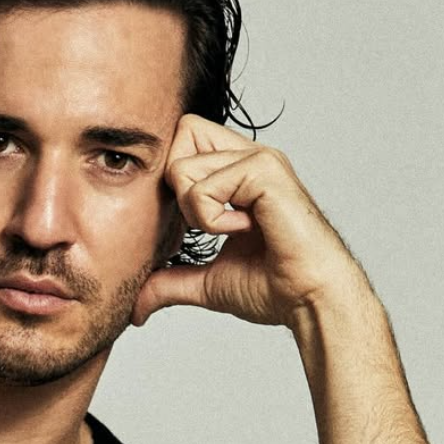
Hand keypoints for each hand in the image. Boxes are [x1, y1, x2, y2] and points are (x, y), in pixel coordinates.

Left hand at [131, 115, 372, 330]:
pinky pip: (204, 188)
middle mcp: (248, 156)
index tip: (192, 224)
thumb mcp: (206, 283)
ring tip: (233, 230)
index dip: (172, 179)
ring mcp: (258, 159)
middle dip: (177, 189)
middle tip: (208, 225)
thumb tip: (135, 307)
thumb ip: (169, 283)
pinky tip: (246, 230)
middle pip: (179, 136)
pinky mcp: (265, 170)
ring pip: (183, 165)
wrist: (308, 300)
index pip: (182, 140)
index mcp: (236, 173)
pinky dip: (213, 220)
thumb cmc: (274, 287)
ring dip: (196, 212)